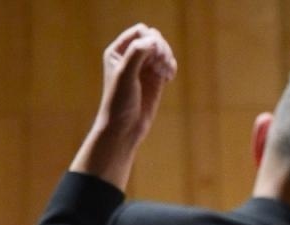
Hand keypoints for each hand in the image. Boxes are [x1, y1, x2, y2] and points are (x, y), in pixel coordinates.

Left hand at [73, 24, 178, 186]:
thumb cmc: (119, 102)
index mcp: (118, 51)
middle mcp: (131, 57)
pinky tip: (168, 78)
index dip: (151, 39)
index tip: (155, 55)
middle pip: (153, 38)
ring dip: (168, 58)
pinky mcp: (155, 80)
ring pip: (162, 51)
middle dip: (162, 48)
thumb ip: (137, 53)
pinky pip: (168, 65)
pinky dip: (171, 67)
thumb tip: (154, 39)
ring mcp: (144, 68)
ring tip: (166, 73)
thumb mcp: (125, 74)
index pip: (140, 31)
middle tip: (162, 64)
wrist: (124, 128)